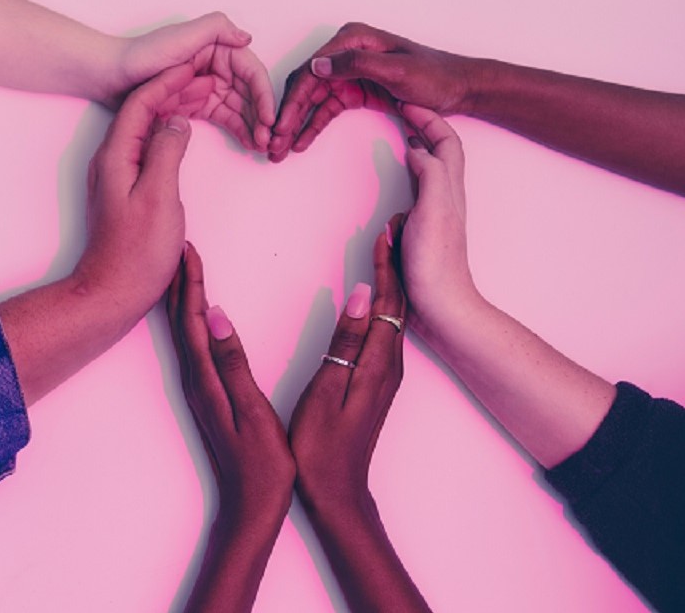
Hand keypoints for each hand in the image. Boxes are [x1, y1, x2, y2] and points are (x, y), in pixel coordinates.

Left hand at [72, 64, 197, 322]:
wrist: (114, 291)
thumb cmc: (137, 251)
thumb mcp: (159, 197)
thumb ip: (167, 152)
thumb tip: (178, 121)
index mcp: (117, 155)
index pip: (142, 103)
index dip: (168, 81)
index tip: (195, 64)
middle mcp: (113, 159)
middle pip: (142, 110)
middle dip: (173, 89)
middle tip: (206, 76)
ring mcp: (119, 175)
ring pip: (147, 129)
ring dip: (173, 110)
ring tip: (202, 97)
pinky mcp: (128, 189)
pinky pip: (149, 149)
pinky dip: (170, 134)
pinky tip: (185, 135)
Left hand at [104, 12, 274, 151]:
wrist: (109, 76)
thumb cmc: (141, 56)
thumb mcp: (180, 37)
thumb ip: (215, 29)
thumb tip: (247, 37)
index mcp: (215, 46)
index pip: (250, 71)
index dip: (263, 95)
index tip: (269, 118)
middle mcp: (214, 65)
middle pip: (249, 92)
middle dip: (261, 115)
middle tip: (267, 140)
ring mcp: (205, 86)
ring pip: (240, 107)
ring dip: (253, 125)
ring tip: (260, 146)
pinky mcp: (195, 104)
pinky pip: (224, 117)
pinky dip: (238, 129)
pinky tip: (248, 143)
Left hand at [167, 243, 294, 520]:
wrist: (251, 506)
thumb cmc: (261, 462)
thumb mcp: (252, 411)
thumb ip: (234, 363)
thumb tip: (218, 317)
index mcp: (205, 379)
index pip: (194, 320)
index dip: (191, 283)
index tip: (188, 249)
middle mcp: (196, 380)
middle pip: (183, 322)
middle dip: (182, 283)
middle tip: (182, 249)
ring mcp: (200, 389)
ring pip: (187, 334)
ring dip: (185, 300)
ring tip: (186, 272)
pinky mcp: (208, 396)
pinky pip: (195, 347)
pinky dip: (195, 323)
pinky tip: (201, 318)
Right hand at [270, 22, 475, 161]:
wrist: (457, 88)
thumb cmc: (433, 76)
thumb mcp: (396, 70)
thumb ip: (356, 64)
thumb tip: (317, 65)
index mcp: (352, 40)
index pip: (310, 72)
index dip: (291, 101)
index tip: (279, 126)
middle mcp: (345, 53)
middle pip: (305, 86)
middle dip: (287, 116)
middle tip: (273, 144)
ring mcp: (349, 73)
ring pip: (312, 100)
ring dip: (295, 125)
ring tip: (280, 149)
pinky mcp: (355, 91)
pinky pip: (326, 109)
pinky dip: (312, 126)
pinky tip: (300, 143)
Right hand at [289, 222, 405, 510]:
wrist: (339, 490)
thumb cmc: (322, 446)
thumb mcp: (327, 391)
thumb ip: (344, 342)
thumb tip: (360, 295)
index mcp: (377, 362)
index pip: (386, 302)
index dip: (386, 265)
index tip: (385, 233)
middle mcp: (389, 364)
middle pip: (397, 304)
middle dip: (395, 264)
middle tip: (392, 230)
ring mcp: (386, 373)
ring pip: (394, 316)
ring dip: (391, 281)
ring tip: (387, 252)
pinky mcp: (379, 380)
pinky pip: (386, 330)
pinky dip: (384, 304)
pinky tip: (375, 297)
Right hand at [399, 105, 478, 335]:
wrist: (441, 304)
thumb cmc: (436, 263)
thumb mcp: (434, 210)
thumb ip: (429, 174)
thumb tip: (418, 148)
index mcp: (449, 188)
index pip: (446, 141)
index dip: (430, 118)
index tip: (407, 103)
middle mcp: (445, 196)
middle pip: (442, 150)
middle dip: (425, 125)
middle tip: (403, 110)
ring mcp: (435, 212)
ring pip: (431, 168)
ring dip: (419, 146)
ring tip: (401, 133)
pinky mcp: (423, 229)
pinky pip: (418, 189)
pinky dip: (409, 173)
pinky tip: (397, 178)